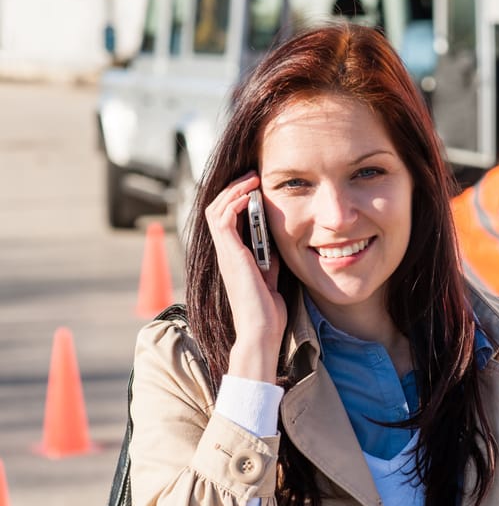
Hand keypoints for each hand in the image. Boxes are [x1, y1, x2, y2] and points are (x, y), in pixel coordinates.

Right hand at [205, 171, 286, 381]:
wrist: (261, 330)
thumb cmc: (267, 310)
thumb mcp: (271, 276)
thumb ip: (269, 258)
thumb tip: (277, 241)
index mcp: (234, 256)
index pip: (226, 218)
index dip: (237, 199)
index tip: (256, 186)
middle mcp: (225, 252)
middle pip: (217, 209)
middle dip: (234, 188)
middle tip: (253, 175)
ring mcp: (225, 253)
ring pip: (216, 209)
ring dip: (234, 190)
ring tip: (252, 178)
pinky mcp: (230, 255)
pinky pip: (223, 220)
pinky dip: (234, 203)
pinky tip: (249, 195)